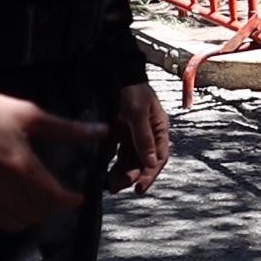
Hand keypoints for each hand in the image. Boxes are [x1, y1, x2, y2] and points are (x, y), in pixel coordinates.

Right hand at [0, 92, 110, 233]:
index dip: (70, 200)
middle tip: (53, 195)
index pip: (55, 198)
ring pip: (15, 224)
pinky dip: (1, 223)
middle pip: (37, 214)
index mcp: (23, 168)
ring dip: (28, 216)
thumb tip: (100, 131)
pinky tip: (4, 208)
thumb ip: (66, 129)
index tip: (76, 196)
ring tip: (30, 201)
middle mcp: (4, 190)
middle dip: (51, 206)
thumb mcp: (29, 115)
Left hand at [106, 78, 169, 197]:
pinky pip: (114, 154)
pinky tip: (101, 170)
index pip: (158, 158)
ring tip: (109, 184)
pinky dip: (109, 163)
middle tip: (116, 186)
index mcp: (159, 129)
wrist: (111, 72)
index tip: (139, 188)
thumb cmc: (130, 89)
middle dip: (131, 176)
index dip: (150, 175)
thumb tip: (151, 163)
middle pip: (142, 163)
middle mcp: (147, 135)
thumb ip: (144, 138)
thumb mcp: (138, 112)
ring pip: (128, 161)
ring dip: (120, 173)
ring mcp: (131, 135)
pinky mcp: (116, 135)